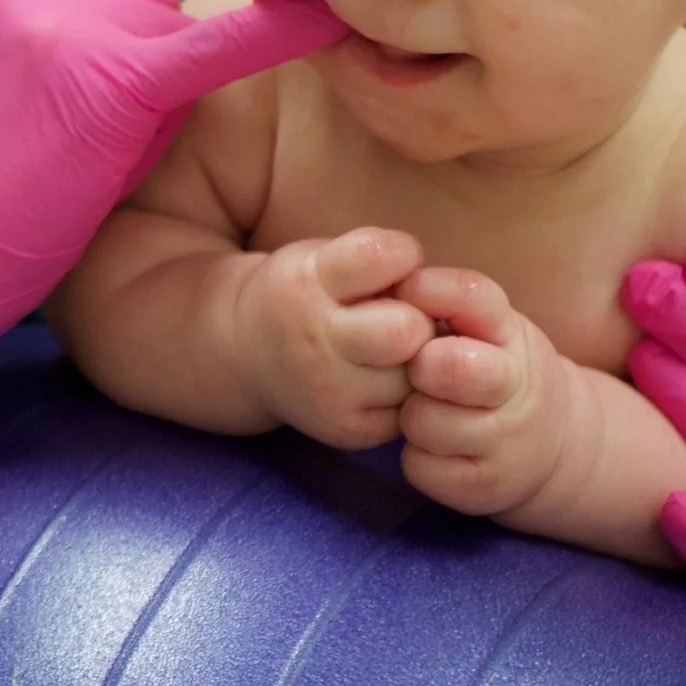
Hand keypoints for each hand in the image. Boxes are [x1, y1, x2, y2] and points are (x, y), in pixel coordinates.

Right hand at [0, 0, 349, 417]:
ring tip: (81, 150)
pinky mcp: (112, 78)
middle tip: (65, 137)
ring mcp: (62, 20)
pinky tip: (331, 23)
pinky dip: (277, 36)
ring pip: (169, 30)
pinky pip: (213, 48)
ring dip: (150, 87)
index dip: (94, 42)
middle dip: (126, 59)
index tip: (51, 101)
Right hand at [231, 228, 432, 448]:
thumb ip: (374, 264)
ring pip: (416, 375)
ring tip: (391, 350)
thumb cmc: (302, 294)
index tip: (390, 263)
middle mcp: (315, 341)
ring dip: (417, 359)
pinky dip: (407, 393)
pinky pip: (410, 409)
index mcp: (307, 283)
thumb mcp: (320, 257)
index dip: (401, 255)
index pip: (382, 257)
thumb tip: (441, 294)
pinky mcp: (350, 430)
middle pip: (406, 330)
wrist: (243, 355)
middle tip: (400, 316)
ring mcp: (331, 393)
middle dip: (416, 317)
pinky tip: (382, 378)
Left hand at [395, 268, 571, 517]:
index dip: (426, 293)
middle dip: (419, 366)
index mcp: (511, 333)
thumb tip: (394, 284)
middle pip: (446, 366)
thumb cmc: (496, 368)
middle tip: (421, 371)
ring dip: (411, 415)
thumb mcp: (488, 325)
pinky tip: (437, 446)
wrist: (558, 446)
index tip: (407, 298)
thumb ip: (445, 299)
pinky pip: (418, 466)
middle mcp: (517, 387)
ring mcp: (505, 443)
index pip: (469, 294)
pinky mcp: (484, 488)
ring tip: (430, 409)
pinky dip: (416, 456)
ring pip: (422, 421)